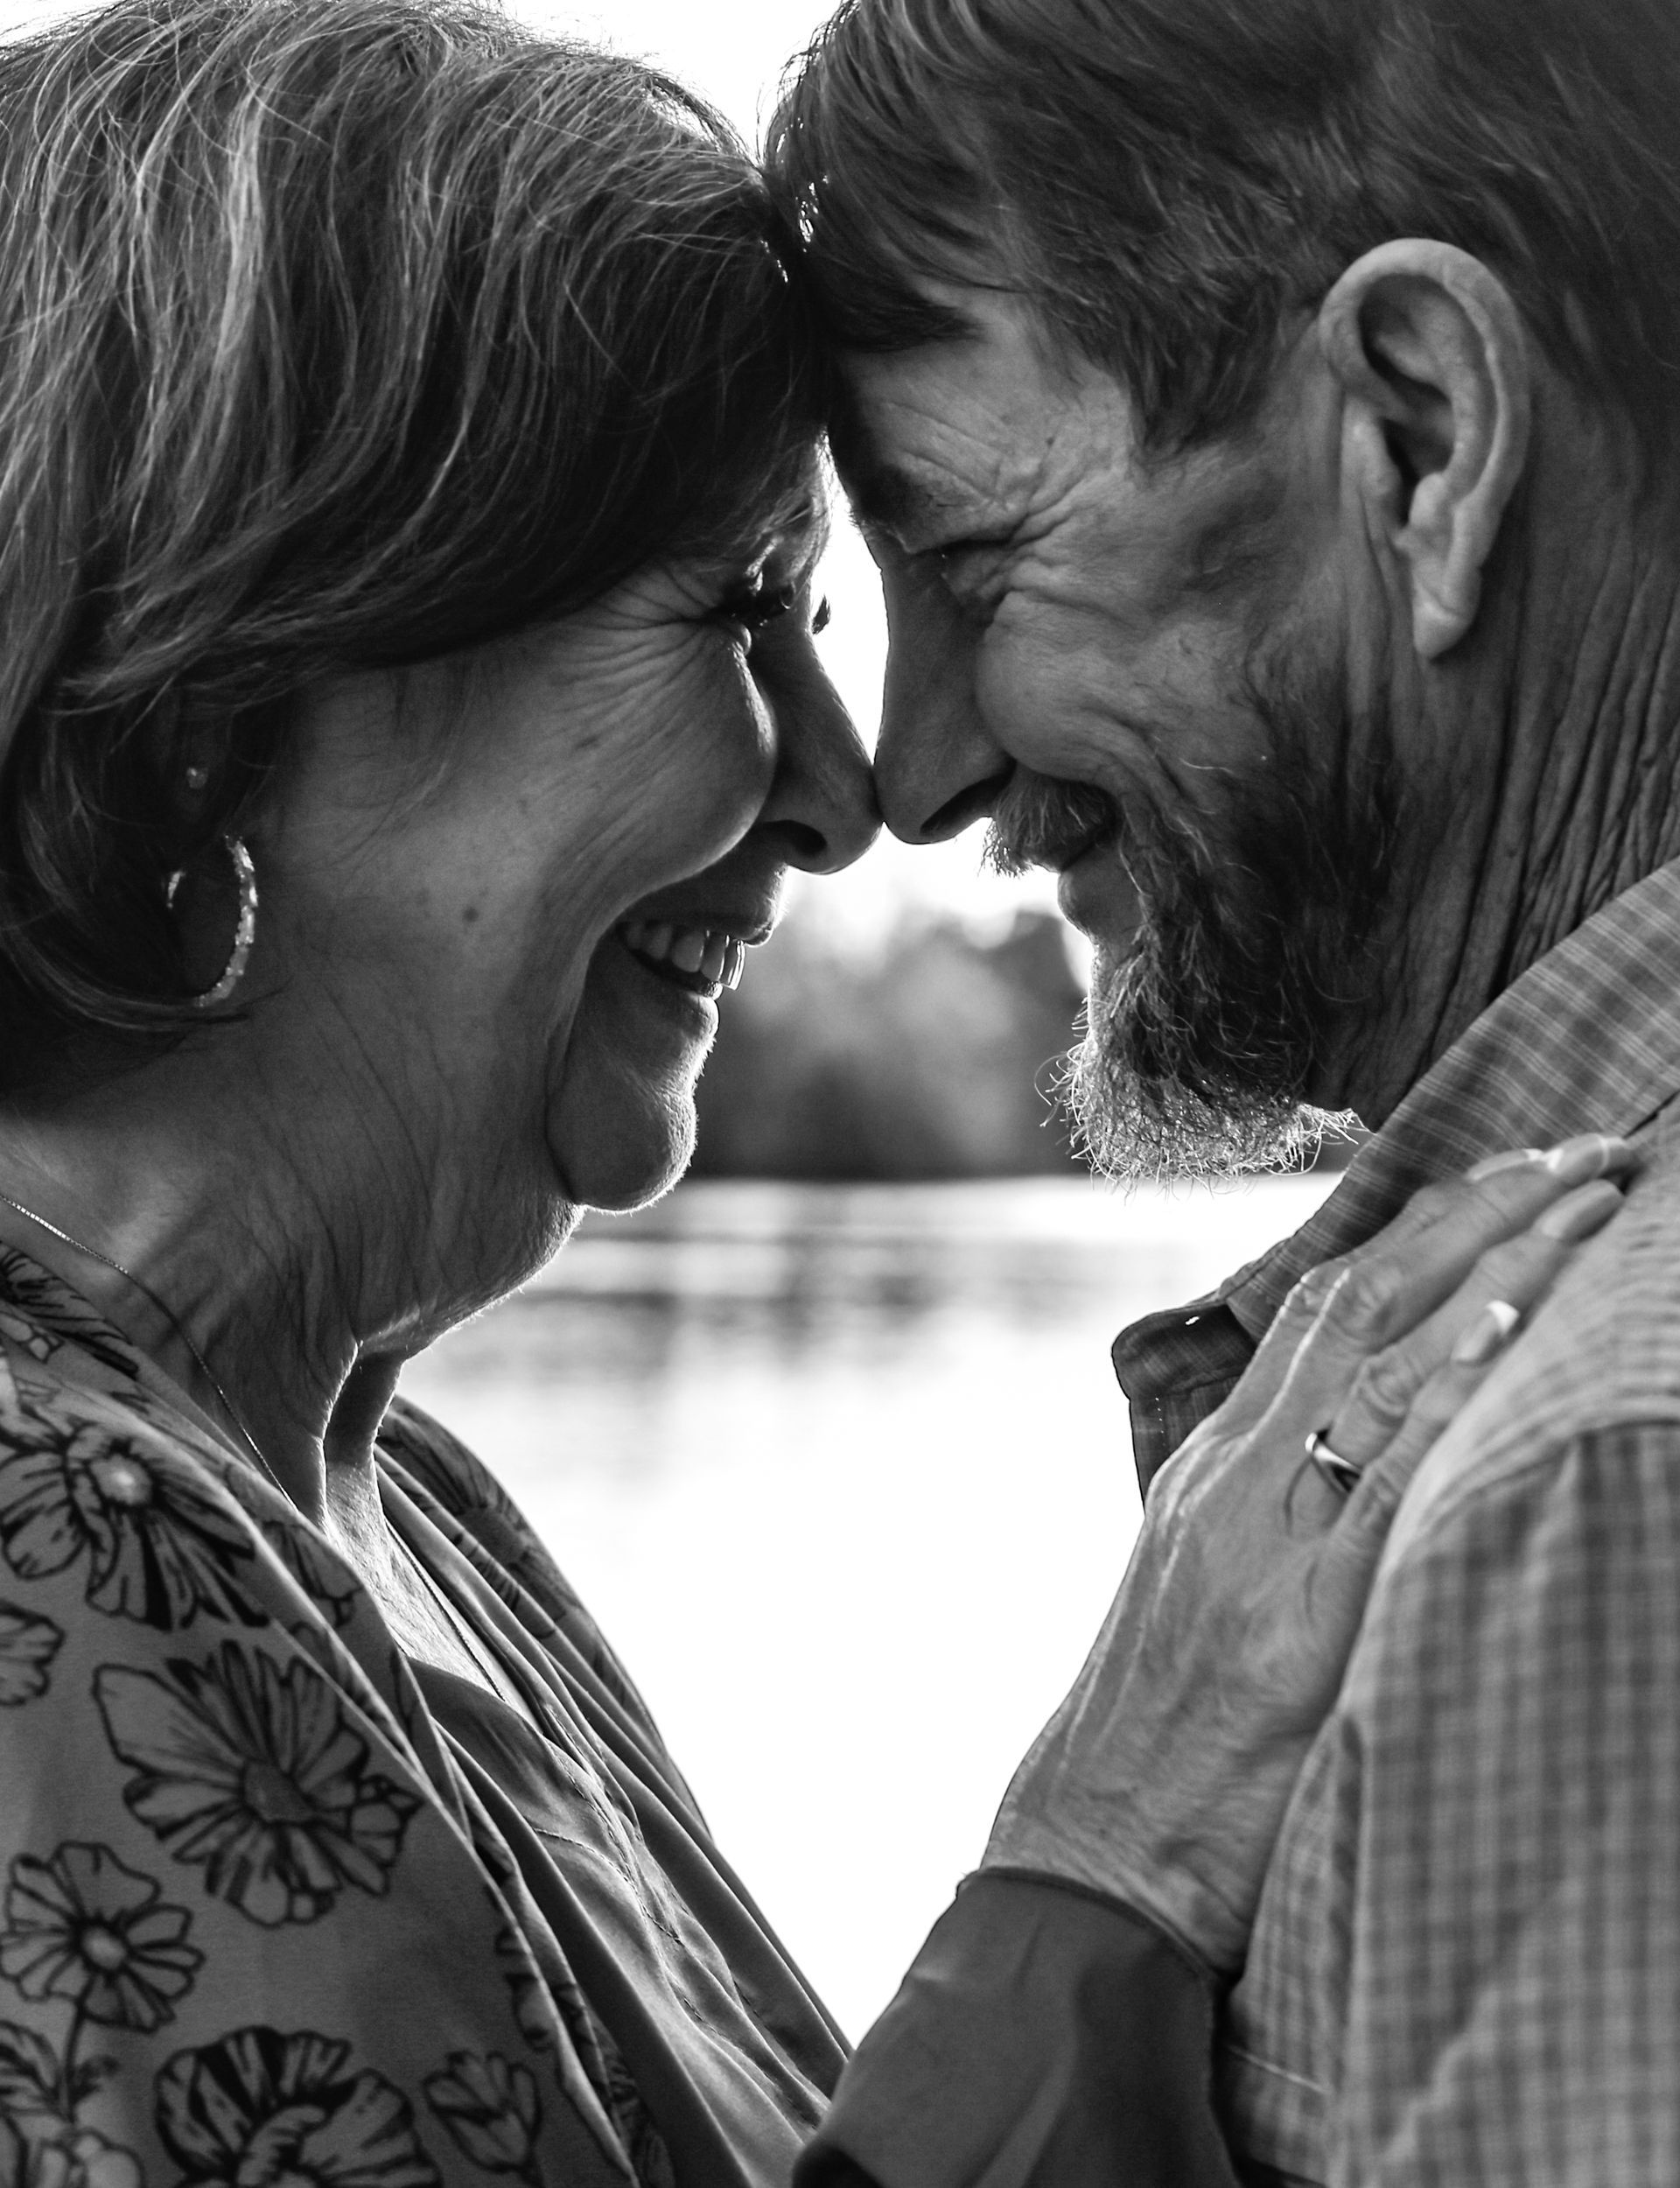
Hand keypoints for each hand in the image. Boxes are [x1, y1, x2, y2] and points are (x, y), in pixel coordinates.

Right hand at [983, 1133, 1636, 1975]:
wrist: (1093, 1853)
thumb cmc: (1162, 1744)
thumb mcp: (1208, 1600)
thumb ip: (1282, 1523)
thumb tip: (1380, 1480)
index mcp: (1214, 1466)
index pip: (1320, 1304)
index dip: (1422, 1226)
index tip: (1508, 1174)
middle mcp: (1233, 1473)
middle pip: (1356, 1295)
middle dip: (1475, 1208)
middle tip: (1577, 1146)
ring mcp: (1259, 1534)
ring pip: (1378, 1357)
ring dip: (1498, 1264)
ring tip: (1588, 1196)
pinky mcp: (1298, 1616)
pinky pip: (1384, 1477)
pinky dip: (1448, 1387)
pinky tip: (1512, 1320)